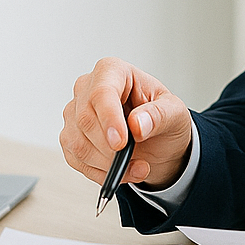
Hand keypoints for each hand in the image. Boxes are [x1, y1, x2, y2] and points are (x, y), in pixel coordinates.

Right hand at [61, 57, 192, 189]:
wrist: (158, 140)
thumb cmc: (163, 118)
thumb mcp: (174, 112)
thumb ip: (158, 115)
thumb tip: (137, 124)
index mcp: (112, 71)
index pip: (101, 93)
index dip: (109, 119)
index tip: (120, 143)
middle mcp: (87, 89)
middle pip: (85, 120)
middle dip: (111, 149)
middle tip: (139, 161)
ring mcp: (74, 114)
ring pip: (77, 144)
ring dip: (109, 165)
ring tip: (138, 167)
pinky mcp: (70, 138)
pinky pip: (76, 160)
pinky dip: (101, 173)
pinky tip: (122, 171)